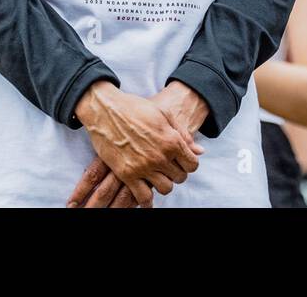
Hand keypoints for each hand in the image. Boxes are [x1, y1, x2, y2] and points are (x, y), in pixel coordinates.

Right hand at [67, 81, 201, 207]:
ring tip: (158, 176)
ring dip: (164, 184)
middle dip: (177, 173)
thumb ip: (183, 134)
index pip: (192, 164)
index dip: (189, 163)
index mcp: (172, 141)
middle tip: (169, 167)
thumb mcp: (164, 114)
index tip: (182, 161)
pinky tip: (146, 195)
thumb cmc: (137, 108)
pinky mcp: (127, 174)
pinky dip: (147, 199)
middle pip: (180, 177)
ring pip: (165, 188)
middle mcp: (160, 157)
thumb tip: (200, 151)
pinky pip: (143, 197)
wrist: (106, 110)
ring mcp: (143, 167)